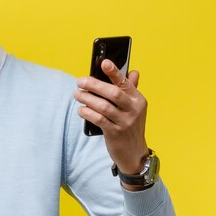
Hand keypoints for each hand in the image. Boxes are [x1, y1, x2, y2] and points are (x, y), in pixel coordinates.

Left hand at [73, 59, 148, 176]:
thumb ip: (130, 90)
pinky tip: (81, 110)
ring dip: (87, 99)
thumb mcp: (134, 108)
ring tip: (77, 95)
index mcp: (138, 100)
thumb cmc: (129, 126)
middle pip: (112, 93)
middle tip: (80, 81)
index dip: (114, 72)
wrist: (133, 153)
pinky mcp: (115, 133)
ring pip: (103, 106)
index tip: (104, 62)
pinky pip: (98, 119)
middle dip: (94, 85)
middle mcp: (134, 110)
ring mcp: (125, 122)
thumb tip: (133, 72)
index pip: (125, 83)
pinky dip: (87, 113)